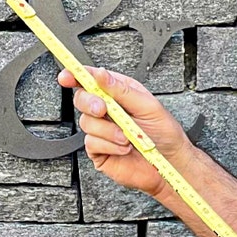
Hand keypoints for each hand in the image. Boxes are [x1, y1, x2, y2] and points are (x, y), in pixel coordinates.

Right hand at [58, 66, 190, 196]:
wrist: (169, 162)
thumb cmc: (164, 132)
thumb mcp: (148, 106)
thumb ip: (122, 90)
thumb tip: (101, 74)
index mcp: (120, 94)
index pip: (93, 81)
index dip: (76, 76)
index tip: (67, 76)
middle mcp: (108, 110)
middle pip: (82, 99)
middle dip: (90, 103)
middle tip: (104, 110)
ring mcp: (102, 130)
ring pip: (87, 122)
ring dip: (109, 130)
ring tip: (128, 137)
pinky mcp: (99, 150)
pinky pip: (92, 143)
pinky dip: (110, 145)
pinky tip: (124, 148)